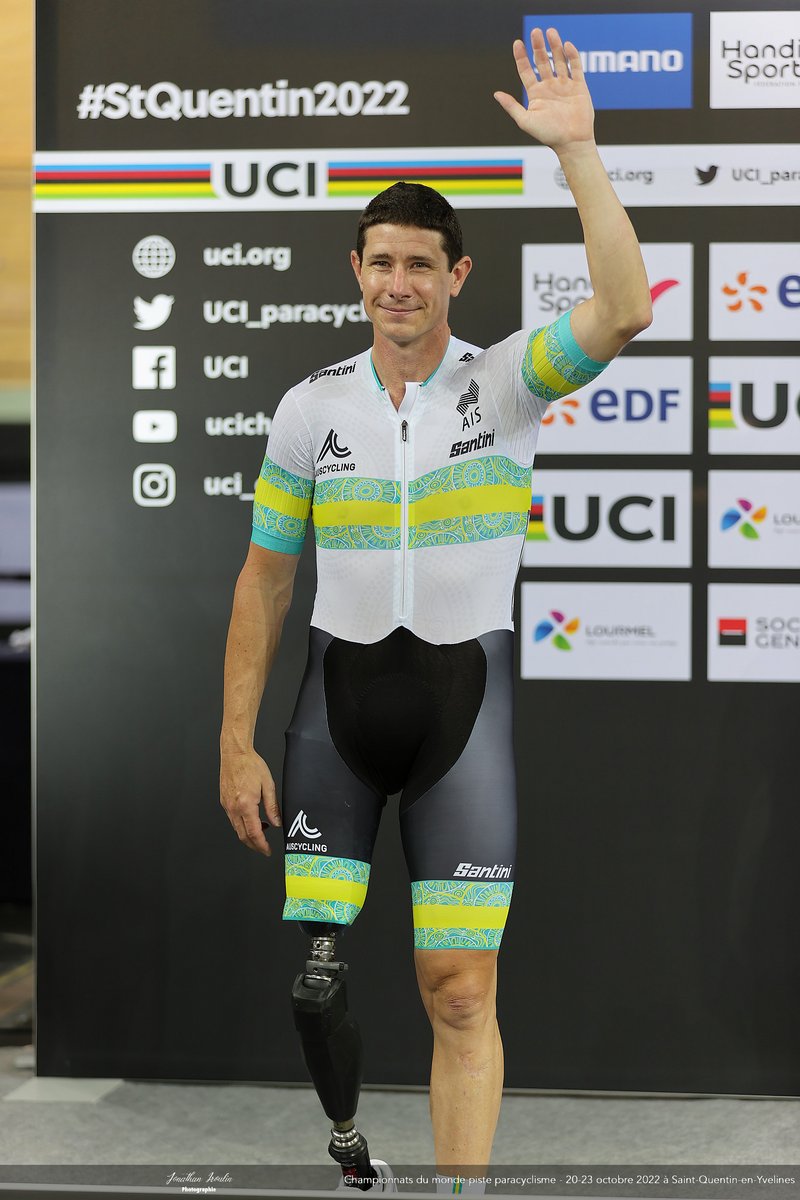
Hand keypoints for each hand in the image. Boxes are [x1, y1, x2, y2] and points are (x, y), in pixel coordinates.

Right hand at [220, 747, 280, 856]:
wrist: (235, 753)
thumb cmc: (250, 764)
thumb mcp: (268, 785)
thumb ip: (272, 807)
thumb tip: (276, 823)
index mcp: (246, 805)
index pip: (254, 833)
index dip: (261, 845)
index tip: (267, 850)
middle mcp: (233, 808)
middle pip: (242, 836)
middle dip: (254, 845)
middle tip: (264, 848)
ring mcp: (227, 806)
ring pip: (236, 829)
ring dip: (248, 836)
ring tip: (262, 833)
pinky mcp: (224, 802)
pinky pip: (232, 820)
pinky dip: (242, 825)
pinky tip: (252, 820)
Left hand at [494, 27, 594, 151]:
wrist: (571, 142)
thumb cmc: (548, 135)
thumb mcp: (525, 121)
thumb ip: (511, 106)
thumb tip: (496, 94)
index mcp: (536, 94)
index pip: (526, 71)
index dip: (521, 57)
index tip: (517, 43)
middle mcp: (549, 87)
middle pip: (542, 61)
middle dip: (538, 47)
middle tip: (536, 32)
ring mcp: (564, 85)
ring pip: (559, 60)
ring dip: (555, 46)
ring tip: (550, 32)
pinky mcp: (579, 86)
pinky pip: (575, 67)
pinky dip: (572, 56)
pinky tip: (566, 45)